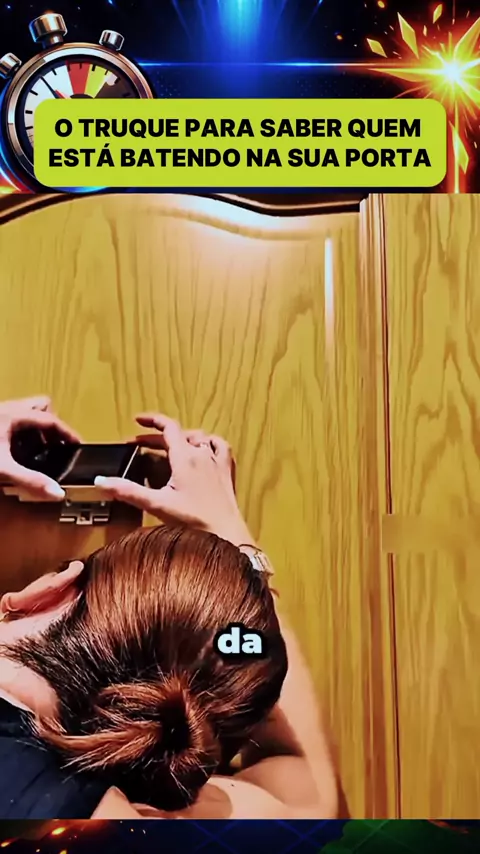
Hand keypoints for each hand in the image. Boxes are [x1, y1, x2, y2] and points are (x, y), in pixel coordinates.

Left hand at [0, 396, 80, 500]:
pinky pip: (11, 425)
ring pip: (24, 415)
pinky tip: (12, 457)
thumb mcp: (3, 470)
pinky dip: (18, 437)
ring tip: (34, 455)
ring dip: (33, 432)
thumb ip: (31, 482)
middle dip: (49, 427)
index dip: (68, 433)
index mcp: (15, 416)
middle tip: (52, 448)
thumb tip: (57, 493)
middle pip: (40, 408)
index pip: (52, 420)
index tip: (79, 445)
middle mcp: (7, 410)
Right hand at [94, 413, 253, 545]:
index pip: (168, 427)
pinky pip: (220, 447)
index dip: (152, 420)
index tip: (137, 420)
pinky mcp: (227, 471)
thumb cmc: (194, 519)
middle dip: (159, 435)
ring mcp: (217, 461)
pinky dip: (210, 443)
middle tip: (142, 443)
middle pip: (180, 433)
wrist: (226, 532)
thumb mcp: (157, 504)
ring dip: (183, 437)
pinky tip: (206, 449)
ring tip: (171, 445)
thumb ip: (129, 492)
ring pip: (200, 438)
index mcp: (184, 457)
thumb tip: (102, 481)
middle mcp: (202, 453)